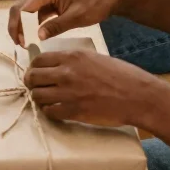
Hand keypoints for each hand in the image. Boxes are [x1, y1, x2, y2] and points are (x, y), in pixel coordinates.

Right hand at [8, 0, 126, 46]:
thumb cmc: (95, 4)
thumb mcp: (76, 18)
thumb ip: (55, 27)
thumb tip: (37, 38)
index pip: (22, 8)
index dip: (18, 26)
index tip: (22, 43)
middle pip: (20, 8)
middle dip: (17, 27)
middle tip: (21, 45)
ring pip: (26, 11)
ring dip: (24, 26)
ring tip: (26, 43)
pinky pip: (35, 12)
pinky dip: (33, 24)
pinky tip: (36, 36)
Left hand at [24, 50, 167, 128]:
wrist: (138, 96)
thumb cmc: (122, 76)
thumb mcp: (95, 58)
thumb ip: (74, 62)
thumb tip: (57, 67)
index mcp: (72, 57)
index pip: (39, 60)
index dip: (34, 67)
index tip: (36, 73)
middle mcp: (66, 72)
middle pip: (33, 77)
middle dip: (31, 83)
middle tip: (36, 88)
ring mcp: (68, 92)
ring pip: (37, 95)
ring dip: (39, 99)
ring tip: (47, 101)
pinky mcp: (73, 111)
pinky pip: (50, 112)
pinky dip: (50, 112)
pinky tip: (57, 111)